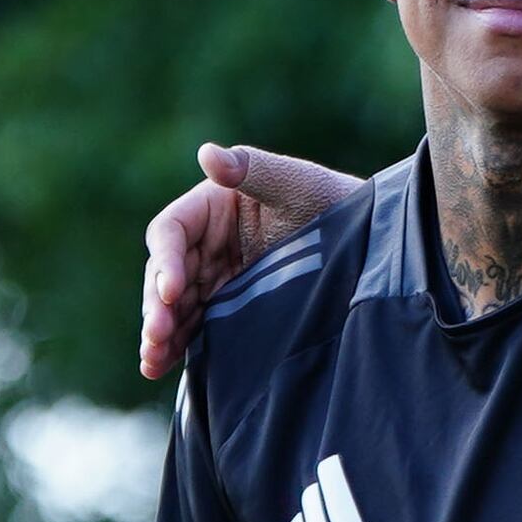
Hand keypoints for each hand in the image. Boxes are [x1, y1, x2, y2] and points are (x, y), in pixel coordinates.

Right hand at [140, 142, 365, 380]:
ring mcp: (217, 278)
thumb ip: (255, 169)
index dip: (164, 260)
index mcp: (211, 207)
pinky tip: (159, 367)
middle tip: (156, 335)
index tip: (172, 290)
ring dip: (159, 332)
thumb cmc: (335, 203)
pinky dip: (177, 346)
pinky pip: (196, 326)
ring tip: (150, 361)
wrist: (371, 247)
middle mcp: (206, 243)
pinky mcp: (231, 308)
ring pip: (175, 305)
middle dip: (157, 305)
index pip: (171, 231)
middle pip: (164, 273)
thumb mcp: (299, 184)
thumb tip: (208, 154)